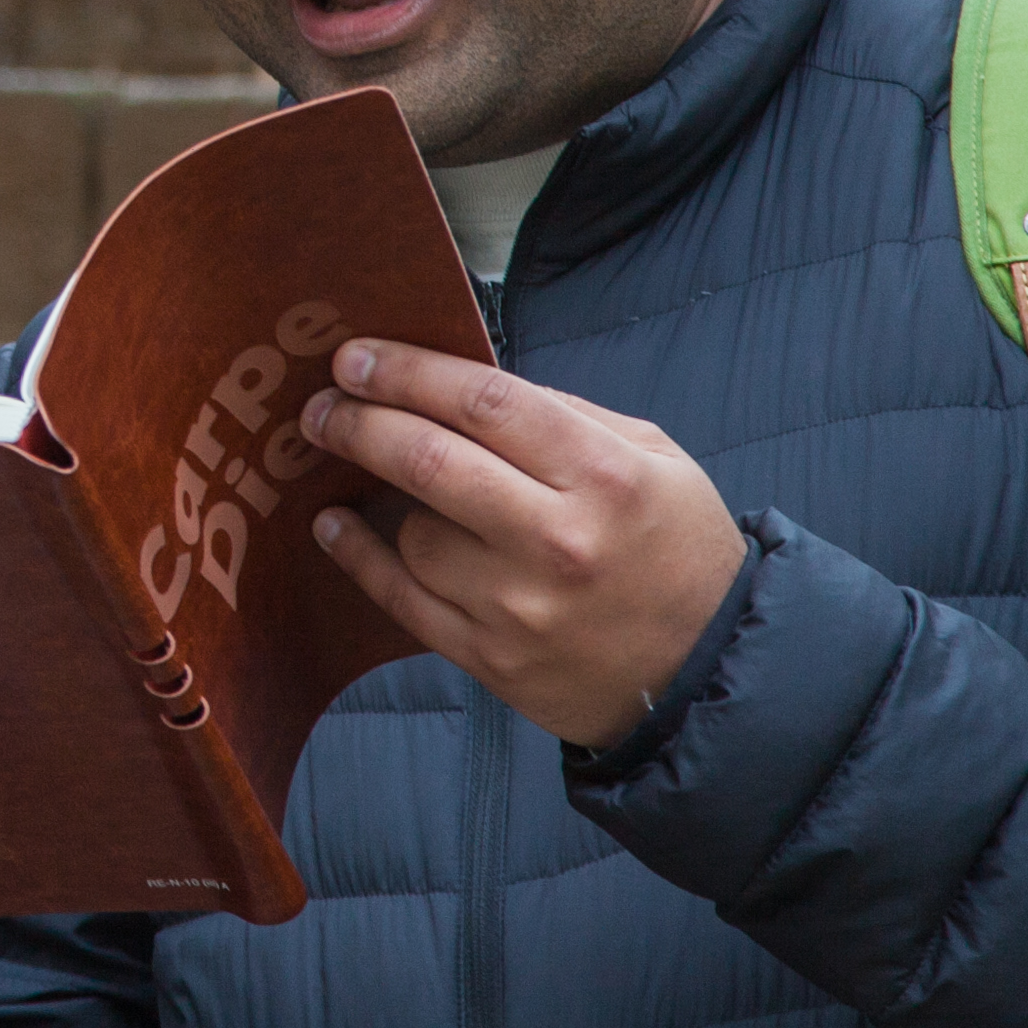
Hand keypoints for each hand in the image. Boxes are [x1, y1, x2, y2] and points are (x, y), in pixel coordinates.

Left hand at [301, 339, 747, 748]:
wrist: (704, 670)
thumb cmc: (676, 549)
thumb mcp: (652, 457)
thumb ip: (563, 414)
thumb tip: (464, 383)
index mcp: (604, 475)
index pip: (484, 403)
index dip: (409, 372)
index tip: (356, 357)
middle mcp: (556, 540)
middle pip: (431, 461)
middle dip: (361, 422)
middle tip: (323, 404)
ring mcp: (518, 607)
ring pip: (413, 533)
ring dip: (378, 493)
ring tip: (364, 468)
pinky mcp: (490, 659)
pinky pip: (401, 600)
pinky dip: (358, 557)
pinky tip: (335, 526)